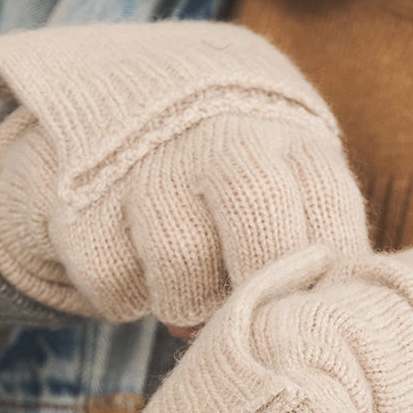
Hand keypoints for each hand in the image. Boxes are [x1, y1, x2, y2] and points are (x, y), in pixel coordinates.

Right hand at [0, 21, 368, 325]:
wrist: (113, 86)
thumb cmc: (226, 162)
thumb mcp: (282, 167)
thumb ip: (307, 235)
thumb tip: (319, 326)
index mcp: (287, 132)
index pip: (329, 206)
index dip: (331, 275)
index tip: (314, 312)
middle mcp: (221, 134)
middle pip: (257, 215)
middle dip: (256, 286)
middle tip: (248, 317)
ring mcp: (146, 158)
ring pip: (180, 259)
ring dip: (184, 300)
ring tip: (185, 289)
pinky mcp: (81, 190)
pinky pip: (111, 275)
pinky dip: (121, 295)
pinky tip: (132, 271)